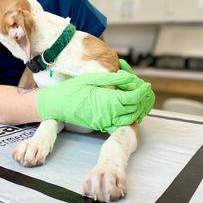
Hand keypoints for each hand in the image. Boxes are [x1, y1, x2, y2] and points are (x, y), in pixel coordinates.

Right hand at [36, 68, 154, 131]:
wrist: (56, 105)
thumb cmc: (72, 90)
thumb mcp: (91, 78)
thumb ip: (112, 79)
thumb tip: (129, 77)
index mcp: (107, 100)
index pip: (133, 97)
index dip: (142, 91)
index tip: (146, 85)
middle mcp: (108, 114)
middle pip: (135, 109)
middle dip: (143, 100)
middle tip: (144, 90)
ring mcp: (104, 121)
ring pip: (130, 119)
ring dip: (138, 110)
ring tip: (139, 99)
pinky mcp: (101, 125)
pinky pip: (120, 124)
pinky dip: (128, 117)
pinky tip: (128, 109)